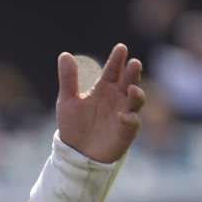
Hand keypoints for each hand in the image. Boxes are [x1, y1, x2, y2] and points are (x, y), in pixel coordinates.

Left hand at [55, 43, 145, 163]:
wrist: (76, 153)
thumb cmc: (74, 125)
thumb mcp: (67, 101)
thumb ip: (68, 79)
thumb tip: (64, 54)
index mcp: (104, 88)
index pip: (113, 70)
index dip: (117, 59)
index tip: (121, 48)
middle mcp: (117, 98)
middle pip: (129, 81)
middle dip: (132, 72)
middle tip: (134, 63)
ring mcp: (124, 113)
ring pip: (136, 100)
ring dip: (137, 94)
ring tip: (132, 89)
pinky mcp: (126, 130)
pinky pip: (132, 122)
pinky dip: (130, 118)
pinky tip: (122, 116)